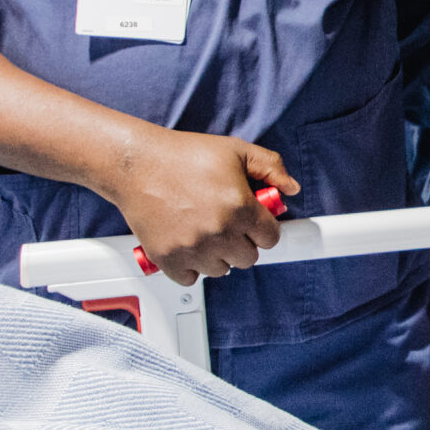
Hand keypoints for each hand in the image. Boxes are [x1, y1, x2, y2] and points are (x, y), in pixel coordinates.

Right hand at [106, 127, 297, 284]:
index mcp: (240, 208)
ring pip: (221, 270)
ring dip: (218, 256)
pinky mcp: (167, 259)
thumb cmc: (184, 155)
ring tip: (206, 233)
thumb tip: (292, 188)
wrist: (137, 164)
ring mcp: (192, 249)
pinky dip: (191, 267)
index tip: (252, 222)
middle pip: (248, 258)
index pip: (271, 239)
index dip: (263, 229)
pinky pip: (191, 279)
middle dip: (242, 242)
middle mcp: (219, 233)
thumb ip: (271, 167)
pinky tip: (188, 246)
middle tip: (228, 225)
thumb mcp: (236, 150)